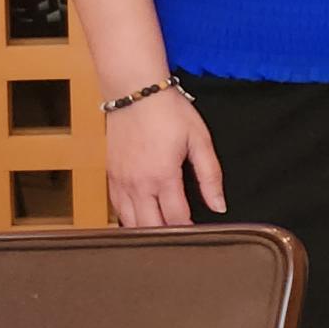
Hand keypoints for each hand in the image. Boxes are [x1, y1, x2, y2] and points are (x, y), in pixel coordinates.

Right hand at [105, 89, 223, 226]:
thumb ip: (210, 176)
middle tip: (181, 235)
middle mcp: (138, 184)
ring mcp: (120, 182)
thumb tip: (218, 205)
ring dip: (146, 230)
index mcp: (163, 176)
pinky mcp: (110, 176)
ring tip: (163, 231)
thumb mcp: (199, 139)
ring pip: (129, 223)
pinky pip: (116, 209)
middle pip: (150, 227)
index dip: (189, 229)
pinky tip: (141, 217)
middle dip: (167, 235)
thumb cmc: (169, 111)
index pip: (176, 218)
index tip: (198, 232)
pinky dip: (128, 218)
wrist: (135, 92)